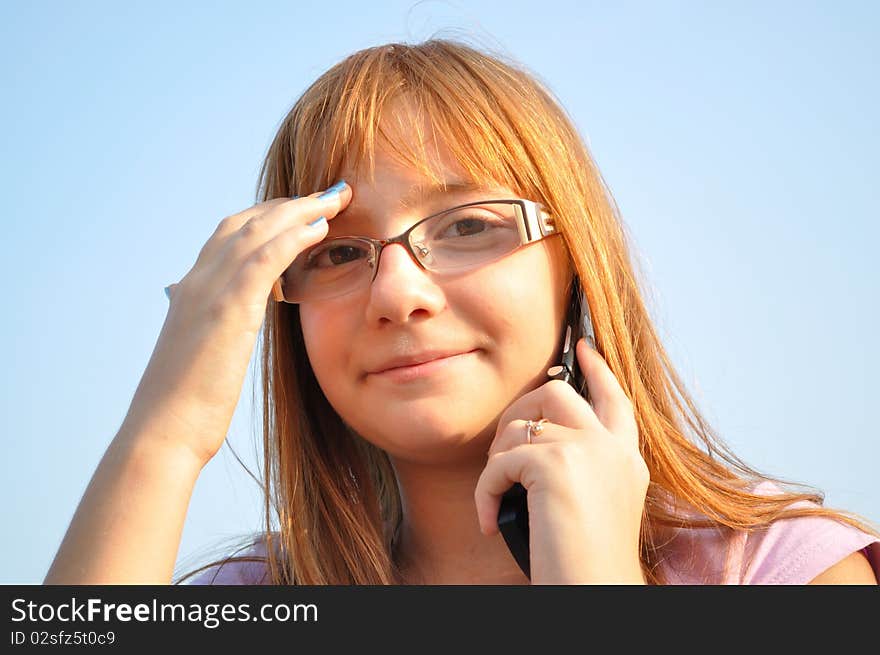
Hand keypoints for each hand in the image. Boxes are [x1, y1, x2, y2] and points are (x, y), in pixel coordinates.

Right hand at [123, 182, 351, 465]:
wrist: (165, 429)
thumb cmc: (186, 402)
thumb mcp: (200, 354)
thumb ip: (210, 329)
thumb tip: (221, 324)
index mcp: (191, 289)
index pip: (231, 235)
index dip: (268, 218)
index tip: (301, 211)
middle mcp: (198, 280)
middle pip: (247, 222)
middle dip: (289, 205)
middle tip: (327, 195)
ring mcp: (210, 289)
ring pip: (258, 230)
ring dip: (299, 210)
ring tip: (335, 200)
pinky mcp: (228, 306)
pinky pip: (265, 256)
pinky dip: (293, 235)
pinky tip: (320, 227)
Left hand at [474, 338, 647, 583]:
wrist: (595, 594)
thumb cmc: (586, 563)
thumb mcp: (594, 504)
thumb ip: (579, 467)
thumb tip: (533, 439)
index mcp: (626, 459)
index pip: (615, 398)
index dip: (598, 370)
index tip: (583, 345)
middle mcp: (612, 448)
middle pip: (558, 392)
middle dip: (519, 411)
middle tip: (503, 451)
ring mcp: (588, 451)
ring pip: (523, 424)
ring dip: (497, 461)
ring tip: (498, 498)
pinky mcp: (557, 465)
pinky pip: (499, 463)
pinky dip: (485, 492)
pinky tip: (490, 522)